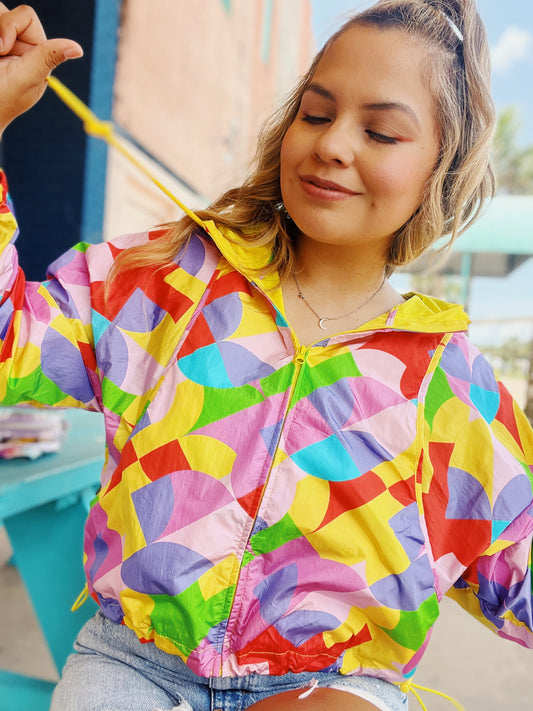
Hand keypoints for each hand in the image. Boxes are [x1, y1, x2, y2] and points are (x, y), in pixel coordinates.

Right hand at [0, 3, 82, 134]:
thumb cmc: (0, 99)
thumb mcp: (25, 78)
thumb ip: (47, 58)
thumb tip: (78, 49)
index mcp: (34, 52)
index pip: (25, 16)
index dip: (11, 26)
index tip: (1, 48)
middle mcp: (16, 43)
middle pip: (5, 10)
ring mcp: (1, 43)